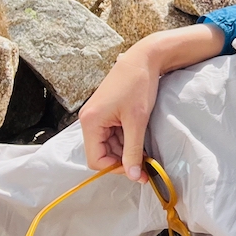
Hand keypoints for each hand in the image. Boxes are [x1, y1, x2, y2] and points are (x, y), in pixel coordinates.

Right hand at [79, 24, 227, 180]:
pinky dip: (126, 140)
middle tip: (145, 166)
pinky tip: (141, 140)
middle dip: (122, 160)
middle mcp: (89, 120)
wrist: (144, 58)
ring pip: (108, 145)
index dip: (116, 168)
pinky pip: (112, 134)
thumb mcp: (137, 122)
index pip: (95, 160)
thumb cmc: (138, 86)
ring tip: (146, 153)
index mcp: (91, 122)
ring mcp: (97, 116)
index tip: (138, 170)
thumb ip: (134, 150)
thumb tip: (135, 177)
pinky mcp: (106, 112)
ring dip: (125, 151)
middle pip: (101, 153)